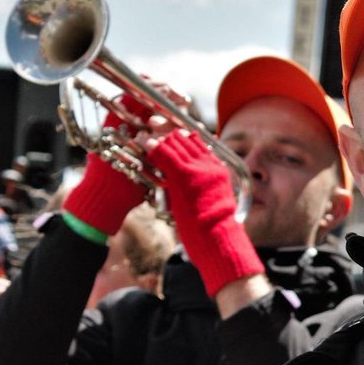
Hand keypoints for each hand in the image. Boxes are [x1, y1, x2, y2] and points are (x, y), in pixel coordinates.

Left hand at [146, 130, 262, 297]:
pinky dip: (154, 146)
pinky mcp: (185, 175)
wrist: (219, 239)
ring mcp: (198, 168)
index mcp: (218, 170)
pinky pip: (166, 153)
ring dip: (158, 136)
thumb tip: (189, 196)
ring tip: (144, 132)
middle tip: (153, 124)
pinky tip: (145, 142)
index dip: (182, 136)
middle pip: (187, 138)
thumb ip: (202, 193)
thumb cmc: (214, 232)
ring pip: (175, 142)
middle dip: (168, 131)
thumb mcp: (211, 206)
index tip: (169, 133)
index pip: (199, 143)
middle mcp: (210, 164)